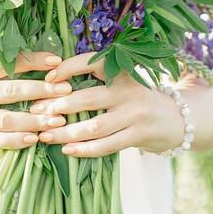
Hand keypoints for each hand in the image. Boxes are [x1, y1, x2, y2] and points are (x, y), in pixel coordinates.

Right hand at [0, 52, 72, 148]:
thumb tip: (34, 60)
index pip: (3, 63)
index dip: (31, 61)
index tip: (56, 60)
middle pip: (7, 91)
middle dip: (40, 90)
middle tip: (65, 90)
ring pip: (3, 119)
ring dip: (32, 120)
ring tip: (58, 119)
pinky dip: (14, 141)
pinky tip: (34, 139)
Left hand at [29, 52, 184, 157]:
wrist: (176, 119)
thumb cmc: (137, 99)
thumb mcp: (122, 82)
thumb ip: (96, 81)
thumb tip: (52, 84)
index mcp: (122, 70)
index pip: (92, 62)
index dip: (67, 68)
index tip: (47, 78)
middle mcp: (129, 90)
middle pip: (88, 98)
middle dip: (58, 106)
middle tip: (36, 113)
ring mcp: (136, 114)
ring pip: (95, 126)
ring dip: (67, 132)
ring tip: (45, 136)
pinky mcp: (139, 135)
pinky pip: (107, 145)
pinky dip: (85, 149)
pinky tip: (68, 150)